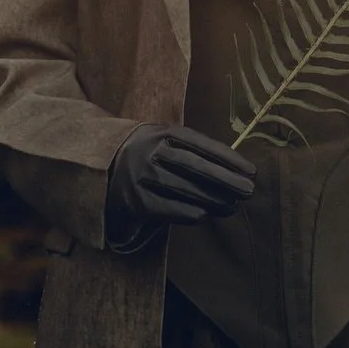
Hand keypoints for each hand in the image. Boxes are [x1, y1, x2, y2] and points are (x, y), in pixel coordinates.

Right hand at [104, 123, 255, 252]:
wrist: (98, 169)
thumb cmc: (143, 154)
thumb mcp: (161, 139)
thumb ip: (190, 148)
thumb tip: (232, 169)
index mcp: (161, 132)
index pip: (201, 145)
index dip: (228, 159)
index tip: (251, 171)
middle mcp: (150, 152)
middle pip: (195, 167)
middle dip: (226, 180)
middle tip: (249, 191)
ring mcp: (140, 176)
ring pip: (184, 189)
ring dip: (213, 200)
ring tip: (232, 207)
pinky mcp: (134, 200)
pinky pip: (167, 209)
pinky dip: (188, 213)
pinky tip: (204, 215)